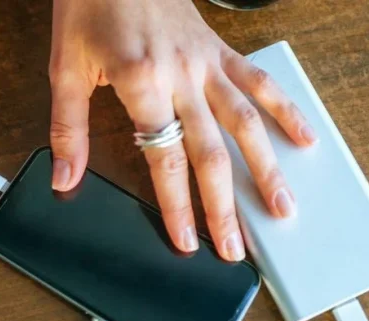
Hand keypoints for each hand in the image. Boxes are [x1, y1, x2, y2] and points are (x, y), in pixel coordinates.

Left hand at [49, 0, 315, 260]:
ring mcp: (207, 63)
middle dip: (225, 207)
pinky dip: (284, 110)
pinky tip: (304, 140)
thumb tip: (64, 179)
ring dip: (266, 169)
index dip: (177, 206)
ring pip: (246, 123)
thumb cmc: (90, 5)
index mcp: (141, 82)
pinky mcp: (220, 50)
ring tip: (282, 208)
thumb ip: (69, 128)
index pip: (164, 159)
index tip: (188, 242)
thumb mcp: (66, 67)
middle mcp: (182, 76)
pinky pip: (260, 81)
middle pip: (211, 153)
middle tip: (236, 249)